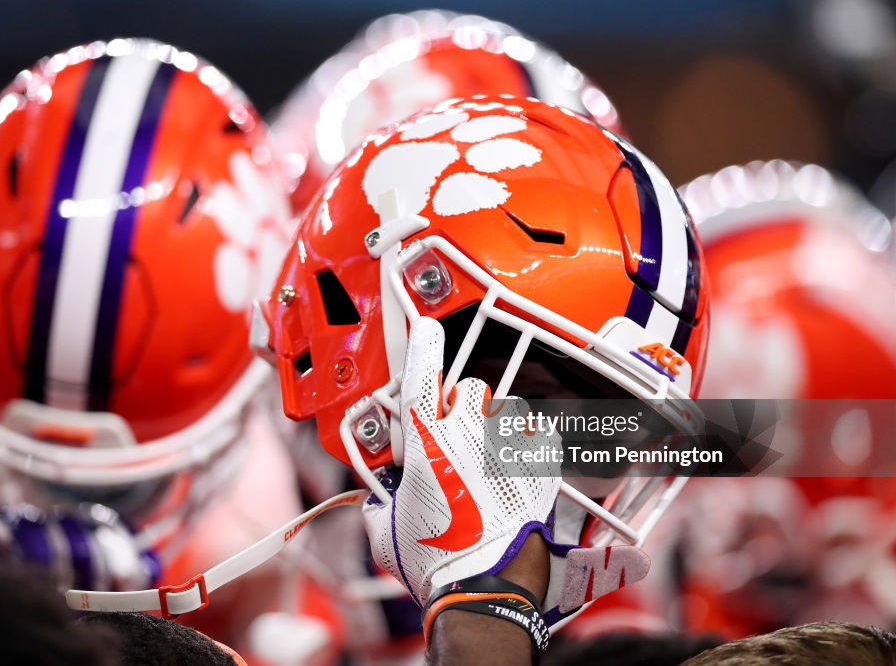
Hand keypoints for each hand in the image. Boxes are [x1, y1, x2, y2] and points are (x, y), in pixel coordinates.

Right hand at [362, 317, 558, 605]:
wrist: (486, 590)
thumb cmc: (435, 561)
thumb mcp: (385, 530)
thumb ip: (381, 501)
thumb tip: (382, 499)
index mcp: (426, 443)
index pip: (423, 375)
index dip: (423, 346)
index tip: (425, 330)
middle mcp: (469, 435)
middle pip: (466, 388)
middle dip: (456, 405)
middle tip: (449, 436)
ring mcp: (507, 447)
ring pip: (503, 405)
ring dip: (491, 419)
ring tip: (484, 452)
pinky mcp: (539, 466)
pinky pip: (535, 429)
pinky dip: (525, 438)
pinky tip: (514, 460)